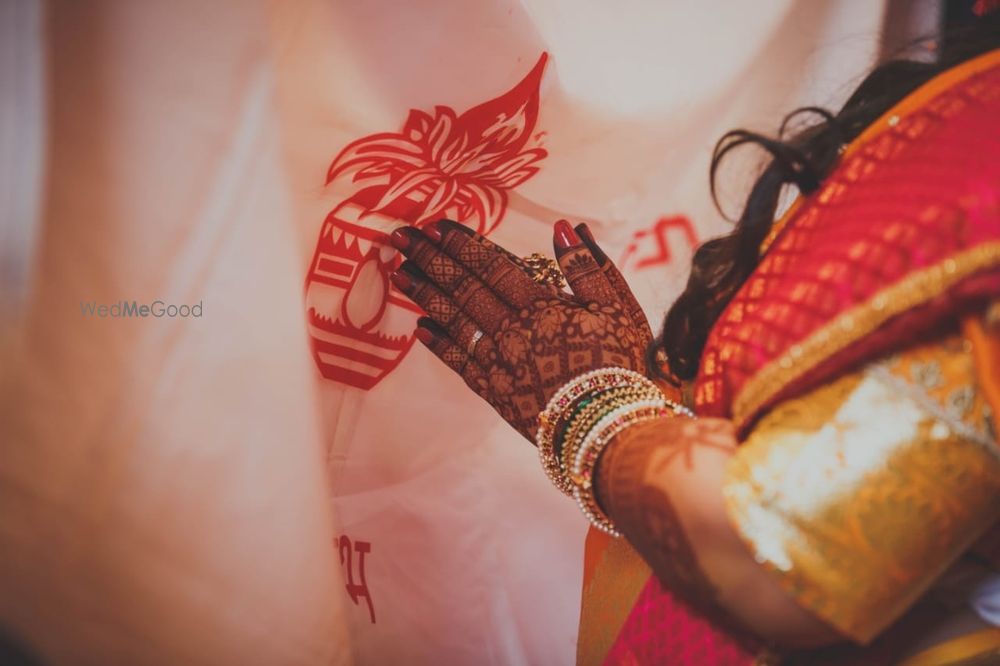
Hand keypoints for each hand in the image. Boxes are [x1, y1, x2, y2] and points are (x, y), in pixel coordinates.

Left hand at [390, 219, 652, 441]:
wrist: (608, 428)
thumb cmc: (620, 365)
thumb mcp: (617, 308)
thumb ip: (588, 267)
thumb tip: (565, 227)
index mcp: (540, 305)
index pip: (493, 266)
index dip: (463, 244)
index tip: (436, 226)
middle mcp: (511, 330)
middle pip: (464, 288)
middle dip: (431, 260)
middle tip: (400, 238)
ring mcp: (498, 362)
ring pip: (454, 321)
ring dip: (425, 295)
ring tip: (399, 273)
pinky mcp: (495, 392)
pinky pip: (459, 363)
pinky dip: (438, 344)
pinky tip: (420, 328)